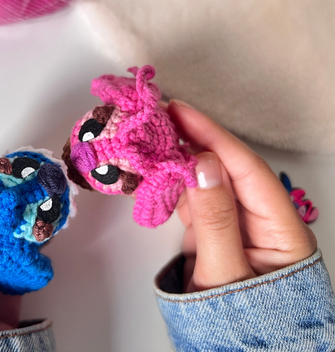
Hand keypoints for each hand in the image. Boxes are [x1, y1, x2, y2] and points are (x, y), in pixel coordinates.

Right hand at [168, 100, 316, 291]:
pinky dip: (175, 184)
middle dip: (196, 141)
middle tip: (162, 116)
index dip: (214, 136)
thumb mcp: (225, 273)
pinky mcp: (214, 233)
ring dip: (182, 159)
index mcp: (281, 228)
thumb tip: (202, 163)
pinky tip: (160, 171)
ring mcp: (235, 225)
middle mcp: (260, 220)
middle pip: (228, 169)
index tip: (182, 113)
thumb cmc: (239, 323)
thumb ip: (216, 219)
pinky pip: (195, 200)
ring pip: (208, 181)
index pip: (246, 169)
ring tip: (155, 137)